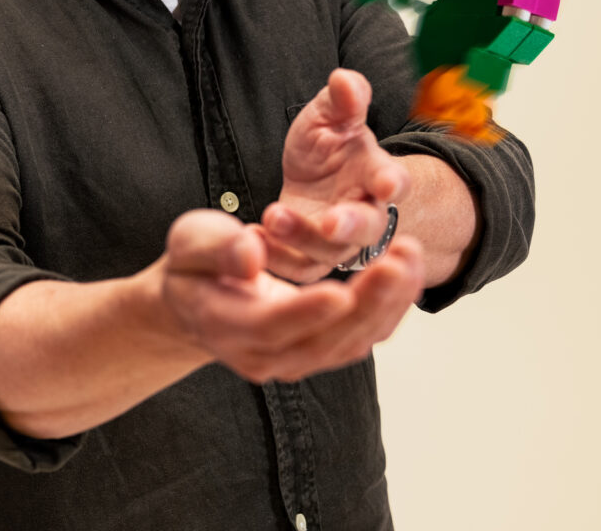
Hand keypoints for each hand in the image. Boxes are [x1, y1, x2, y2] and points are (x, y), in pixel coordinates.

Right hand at [161, 209, 423, 382]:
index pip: (269, 325)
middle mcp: (261, 355)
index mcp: (224, 323)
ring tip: (410, 255)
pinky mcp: (316, 353)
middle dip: (367, 302)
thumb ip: (216, 248)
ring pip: (348, 344)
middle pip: (321, 341)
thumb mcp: (190, 241)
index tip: (341, 290)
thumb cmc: (193, 265)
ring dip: (387, 304)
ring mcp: (291, 361)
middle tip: (399, 260)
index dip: (305, 311)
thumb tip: (250, 255)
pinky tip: (407, 272)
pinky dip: (387, 309)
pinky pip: (358, 339)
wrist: (195, 302)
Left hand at [261, 69, 409, 281]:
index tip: (388, 184)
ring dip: (301, 237)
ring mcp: (338, 241)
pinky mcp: (310, 258)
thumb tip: (345, 79)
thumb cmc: (329, 145)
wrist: (313, 177)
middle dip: (352, 226)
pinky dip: (277, 258)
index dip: (393, 183)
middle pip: (368, 228)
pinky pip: (298, 268)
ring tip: (272, 217)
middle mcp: (364, 213)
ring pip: (329, 252)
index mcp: (376, 174)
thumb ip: (342, 101)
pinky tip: (253, 237)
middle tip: (332, 223)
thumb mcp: (330, 116)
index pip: (394, 181)